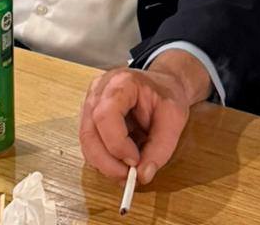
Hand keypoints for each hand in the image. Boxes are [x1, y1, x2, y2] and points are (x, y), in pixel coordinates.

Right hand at [79, 55, 207, 183]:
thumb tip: (143, 174)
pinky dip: (103, 159)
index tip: (135, 162)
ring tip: (128, 171)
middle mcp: (99, 90)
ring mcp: (90, 102)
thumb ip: (160, 148)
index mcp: (121, 82)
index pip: (105, 115)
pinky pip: (89, 144)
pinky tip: (121, 161)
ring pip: (86, 142)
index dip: (117, 144)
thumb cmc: (166, 95)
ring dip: (105, 164)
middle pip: (89, 133)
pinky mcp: (89, 116)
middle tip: (129, 178)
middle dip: (108, 163)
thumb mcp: (174, 119)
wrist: (162, 83)